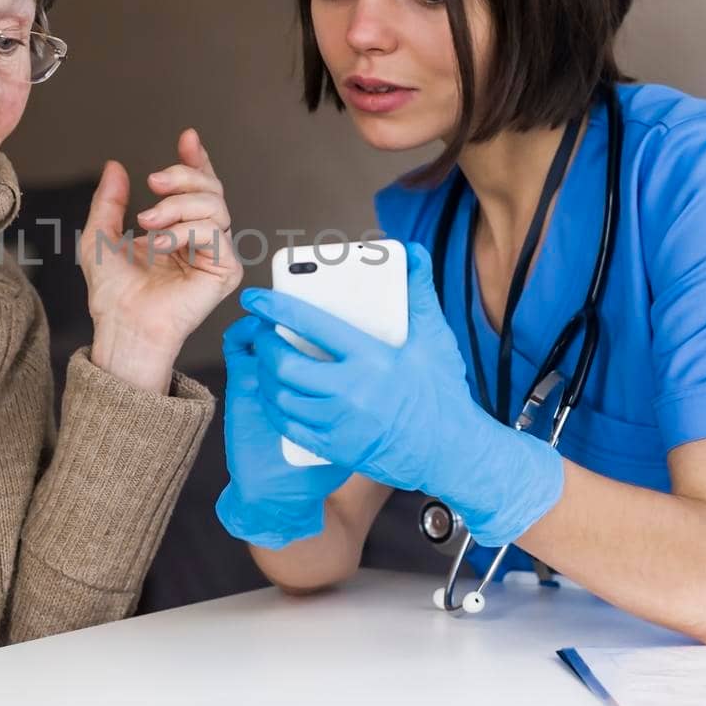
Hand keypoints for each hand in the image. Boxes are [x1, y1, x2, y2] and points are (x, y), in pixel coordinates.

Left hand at [80, 128, 242, 391]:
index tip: (187, 139)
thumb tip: (115, 168)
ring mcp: (215, 254)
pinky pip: (215, 231)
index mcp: (177, 230)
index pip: (196, 188)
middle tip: (154, 181)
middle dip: (182, 176)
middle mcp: (200, 240)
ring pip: (215, 205)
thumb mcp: (100, 236)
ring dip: (177, 205)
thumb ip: (109, 200)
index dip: (196, 161)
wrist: (122, 325)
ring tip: (149, 222)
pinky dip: (185, 230)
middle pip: (211, 189)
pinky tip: (162, 244)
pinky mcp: (225, 270)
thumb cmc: (114, 294)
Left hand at [241, 241, 563, 547]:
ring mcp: (340, 423)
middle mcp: (351, 392)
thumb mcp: (435, 339)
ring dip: (265, 375)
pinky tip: (276, 393)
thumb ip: (419, 293)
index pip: (313, 325)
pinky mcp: (335, 448)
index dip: (277, 308)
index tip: (255, 298)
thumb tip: (415, 253)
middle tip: (262, 332)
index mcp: (372, 359)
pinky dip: (275, 406)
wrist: (450, 453)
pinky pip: (288, 426)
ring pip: (281, 397)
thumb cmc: (442, 394)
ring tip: (267, 359)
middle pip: (286, 364)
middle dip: (265, 344)